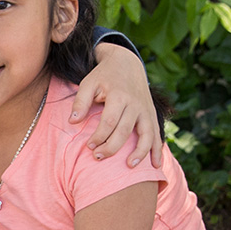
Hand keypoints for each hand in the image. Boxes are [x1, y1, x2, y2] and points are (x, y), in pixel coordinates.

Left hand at [72, 43, 162, 167]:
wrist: (126, 63)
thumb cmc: (103, 76)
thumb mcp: (88, 83)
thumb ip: (80, 101)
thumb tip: (73, 121)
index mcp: (119, 96)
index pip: (109, 122)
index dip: (99, 136)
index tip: (89, 146)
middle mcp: (135, 104)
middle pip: (125, 131)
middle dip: (112, 147)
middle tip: (98, 157)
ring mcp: (146, 110)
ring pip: (147, 134)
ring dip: (140, 152)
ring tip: (129, 166)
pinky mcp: (152, 114)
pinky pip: (157, 134)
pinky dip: (158, 149)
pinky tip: (156, 165)